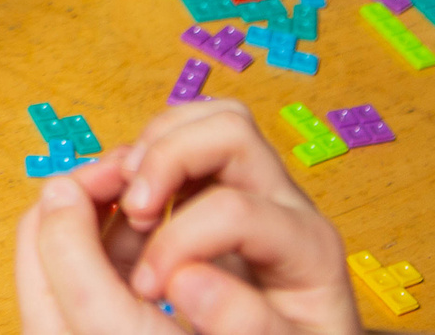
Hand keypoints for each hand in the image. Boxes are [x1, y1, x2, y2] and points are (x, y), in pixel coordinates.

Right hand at [16, 101, 360, 334]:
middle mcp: (285, 199)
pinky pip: (183, 136)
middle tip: (133, 209)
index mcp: (307, 245)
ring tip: (127, 197)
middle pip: (229, 131)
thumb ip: (244, 322)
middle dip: (167, 159)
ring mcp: (254, 184)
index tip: (145, 287)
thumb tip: (184, 280)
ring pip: (204, 119)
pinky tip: (129, 198)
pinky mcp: (222, 184)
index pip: (235, 210)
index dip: (178, 240)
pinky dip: (145, 153)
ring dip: (153, 145)